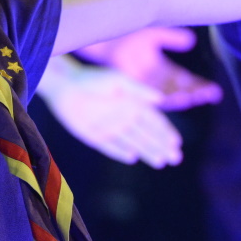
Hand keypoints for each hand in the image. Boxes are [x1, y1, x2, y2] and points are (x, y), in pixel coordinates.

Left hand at [38, 59, 181, 167]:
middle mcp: (122, 116)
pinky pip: (110, 147)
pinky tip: (132, 157)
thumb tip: (161, 99)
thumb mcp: (117, 80)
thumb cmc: (90, 78)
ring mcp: (109, 127)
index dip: (166, 131)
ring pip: (133, 143)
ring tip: (160, 162)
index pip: (153, 121)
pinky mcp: (94, 136)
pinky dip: (121, 152)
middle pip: (147, 135)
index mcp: (131, 102)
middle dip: (162, 146)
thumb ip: (138, 90)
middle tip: (176, 158)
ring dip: (147, 152)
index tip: (177, 142)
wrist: (63, 85)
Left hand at [75, 27, 222, 110]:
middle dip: (195, 94)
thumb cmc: (127, 32)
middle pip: (179, 90)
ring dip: (179, 98)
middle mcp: (154, 79)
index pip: (185, 80)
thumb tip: (192, 40)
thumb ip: (171, 37)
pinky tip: (169, 98)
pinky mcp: (130, 86)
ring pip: (165, 96)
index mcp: (162, 67)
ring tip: (192, 98)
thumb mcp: (154, 33)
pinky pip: (147, 96)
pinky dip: (159, 98)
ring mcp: (142, 84)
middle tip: (209, 95)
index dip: (200, 86)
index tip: (215, 91)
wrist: (103, 35)